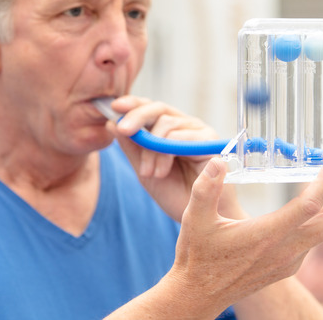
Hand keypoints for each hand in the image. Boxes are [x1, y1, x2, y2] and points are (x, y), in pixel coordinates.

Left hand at [106, 96, 237, 220]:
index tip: (114, 107)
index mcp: (170, 129)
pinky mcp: (210, 140)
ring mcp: (199, 131)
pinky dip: (165, 154)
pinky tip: (160, 173)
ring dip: (151, 149)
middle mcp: (185, 126)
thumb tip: (112, 123)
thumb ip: (131, 147)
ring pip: (167, 124)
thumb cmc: (176, 194)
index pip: (150, 108)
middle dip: (137, 117)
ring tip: (148, 172)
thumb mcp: (145, 170)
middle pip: (159, 108)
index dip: (133, 104)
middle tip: (123, 130)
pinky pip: (181, 137)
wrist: (200, 217)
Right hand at [166, 154, 322, 316]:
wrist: (199, 295)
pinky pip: (315, 239)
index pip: (310, 205)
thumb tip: (219, 161)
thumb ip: (206, 187)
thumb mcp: (195, 218)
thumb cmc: (197, 256)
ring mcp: (289, 260)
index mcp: (267, 235)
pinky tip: (319, 204)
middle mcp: (285, 250)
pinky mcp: (287, 266)